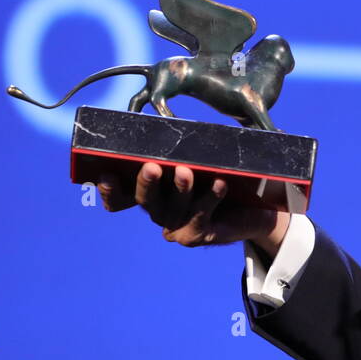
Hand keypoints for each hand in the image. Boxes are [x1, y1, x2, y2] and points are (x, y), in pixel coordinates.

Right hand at [97, 163, 289, 255]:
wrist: (254, 209)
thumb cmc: (220, 176)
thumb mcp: (201, 159)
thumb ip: (185, 148)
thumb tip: (180, 123)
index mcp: (151, 193)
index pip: (120, 197)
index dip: (110, 190)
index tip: (106, 174)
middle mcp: (158, 211)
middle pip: (145, 200)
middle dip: (146, 182)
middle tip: (151, 166)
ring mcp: (176, 226)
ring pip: (173, 209)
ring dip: (180, 189)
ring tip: (186, 171)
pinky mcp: (197, 235)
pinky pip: (200, 218)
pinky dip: (209, 199)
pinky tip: (219, 184)